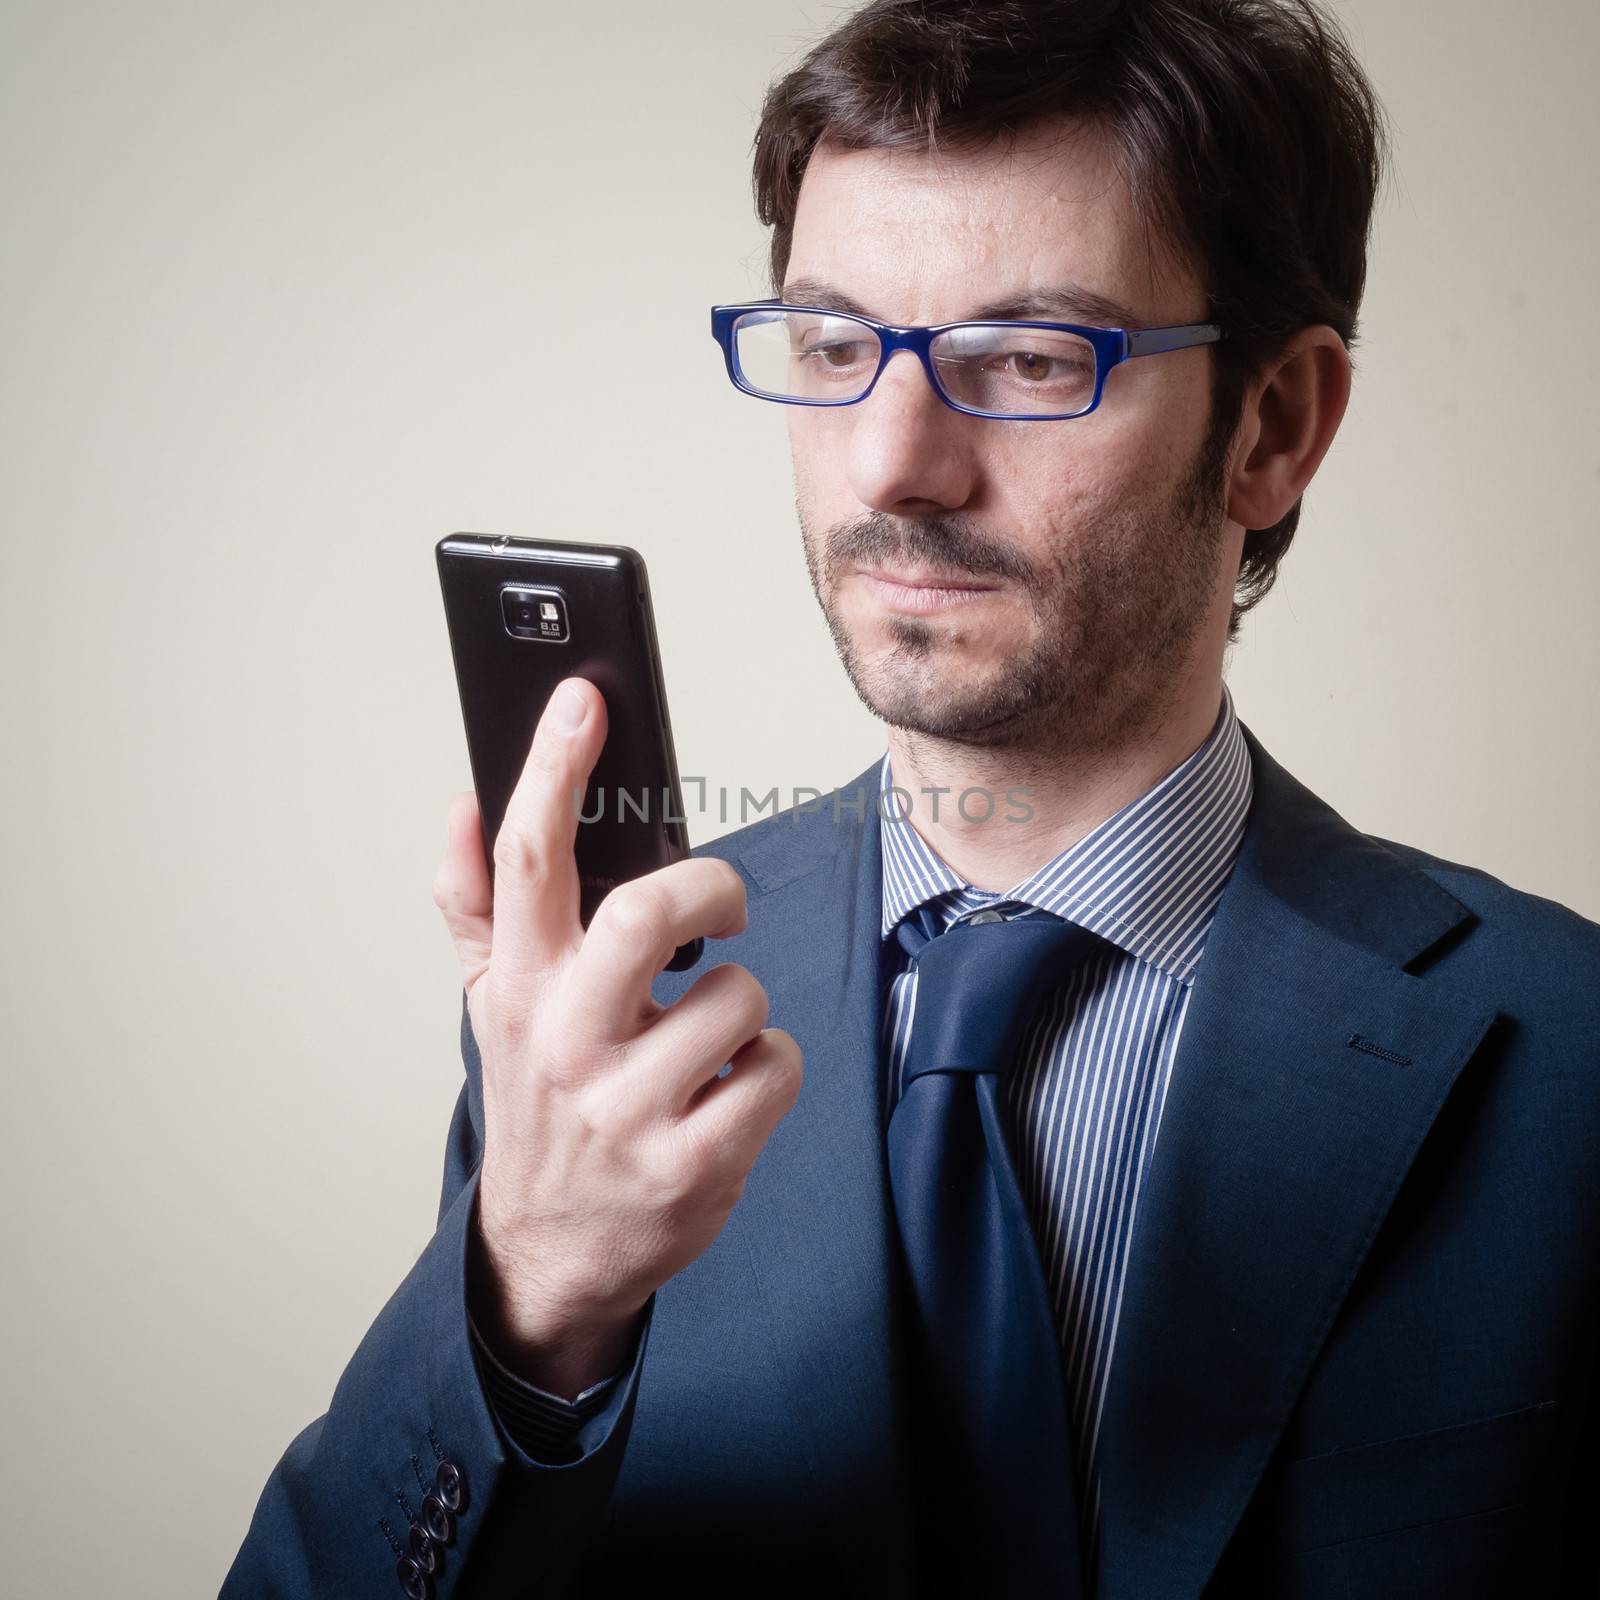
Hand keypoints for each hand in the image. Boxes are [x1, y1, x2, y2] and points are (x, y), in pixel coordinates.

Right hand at [432, 677, 802, 1394]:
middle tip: (724, 908)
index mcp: (519, 989)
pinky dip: (768, 1068)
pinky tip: (728, 1093)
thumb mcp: (494, 1008)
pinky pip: (773, 1068)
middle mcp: (564, 1041)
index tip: (583, 699)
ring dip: (742, 1006)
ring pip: (737, 997)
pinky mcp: (692, 1163)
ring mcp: (628, 1108)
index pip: (527, 860)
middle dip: (714, 889)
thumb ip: (475, 907)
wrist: (552, 1252)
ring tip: (706, 1043)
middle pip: (649, 912)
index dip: (554, 768)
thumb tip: (458, 805)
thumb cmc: (539, 1104)